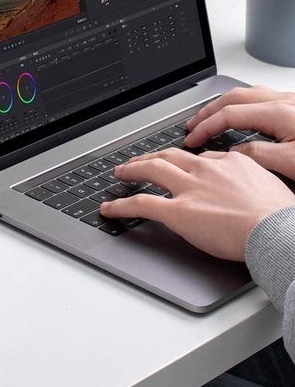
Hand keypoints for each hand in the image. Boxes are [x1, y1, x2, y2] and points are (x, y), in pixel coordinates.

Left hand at [99, 148, 294, 260]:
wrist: (276, 230)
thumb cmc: (279, 215)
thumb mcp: (269, 184)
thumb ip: (250, 179)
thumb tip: (244, 184)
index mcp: (227, 163)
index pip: (199, 157)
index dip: (185, 161)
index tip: (179, 165)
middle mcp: (204, 170)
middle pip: (169, 156)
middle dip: (150, 157)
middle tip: (138, 161)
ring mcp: (188, 189)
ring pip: (151, 170)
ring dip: (131, 170)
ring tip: (120, 172)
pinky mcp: (177, 212)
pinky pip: (141, 204)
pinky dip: (121, 205)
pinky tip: (110, 208)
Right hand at [185, 86, 294, 179]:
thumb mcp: (291, 162)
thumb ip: (259, 154)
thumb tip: (233, 152)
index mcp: (277, 113)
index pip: (229, 114)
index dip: (206, 126)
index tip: (192, 139)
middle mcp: (282, 101)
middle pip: (233, 98)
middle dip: (208, 111)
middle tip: (193, 125)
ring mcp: (291, 101)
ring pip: (248, 94)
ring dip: (225, 104)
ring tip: (212, 117)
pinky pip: (261, 97)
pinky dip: (242, 104)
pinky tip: (243, 114)